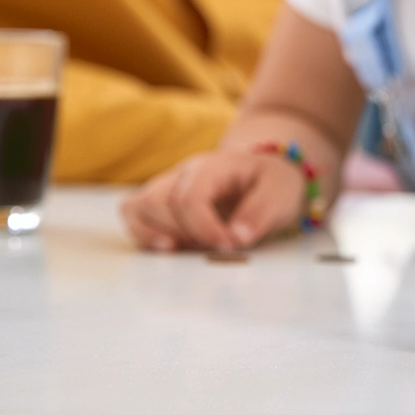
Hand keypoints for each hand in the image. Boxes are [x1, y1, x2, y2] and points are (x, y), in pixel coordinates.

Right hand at [120, 147, 305, 251]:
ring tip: (189, 248)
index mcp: (213, 166)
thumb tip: (236, 238)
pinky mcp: (160, 202)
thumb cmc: (271, 182)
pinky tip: (170, 248)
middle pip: (159, 202)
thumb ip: (260, 213)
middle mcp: (183, 172)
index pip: (190, 196)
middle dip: (185, 234)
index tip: (227, 246)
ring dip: (158, 235)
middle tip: (216, 248)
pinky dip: (143, 234)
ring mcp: (168, 185)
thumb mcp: (280, 192)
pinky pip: (133, 214)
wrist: (263, 174)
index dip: (203, 228)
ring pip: (139, 206)